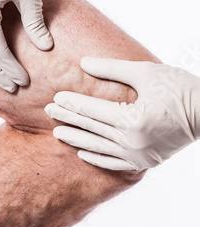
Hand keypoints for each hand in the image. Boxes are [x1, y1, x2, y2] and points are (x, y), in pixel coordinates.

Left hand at [45, 57, 199, 169]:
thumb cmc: (179, 87)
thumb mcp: (146, 72)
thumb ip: (112, 69)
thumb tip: (84, 63)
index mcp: (133, 118)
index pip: (93, 110)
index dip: (72, 104)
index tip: (55, 99)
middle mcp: (133, 140)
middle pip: (92, 128)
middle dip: (68, 119)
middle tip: (47, 112)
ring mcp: (138, 154)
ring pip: (98, 147)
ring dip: (76, 139)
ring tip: (57, 133)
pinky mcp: (144, 161)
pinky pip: (114, 163)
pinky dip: (96, 158)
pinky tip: (81, 153)